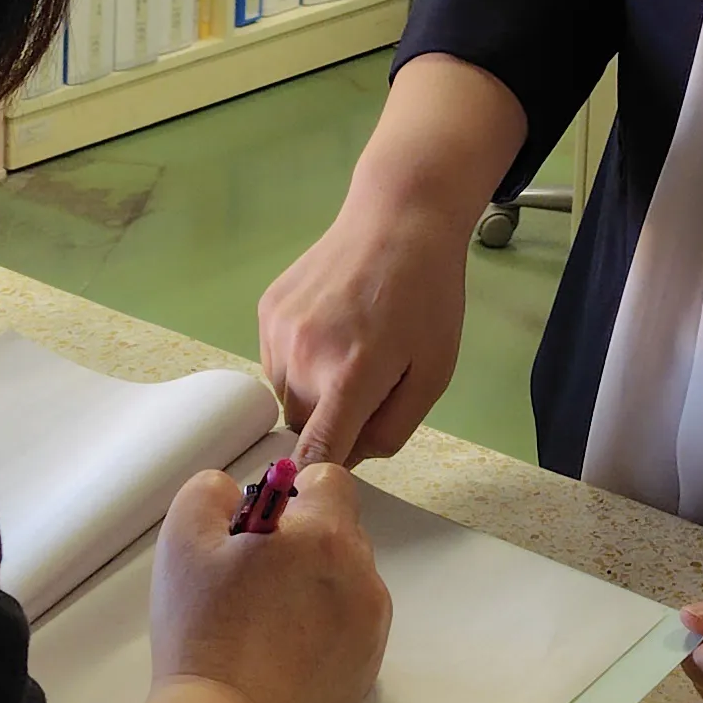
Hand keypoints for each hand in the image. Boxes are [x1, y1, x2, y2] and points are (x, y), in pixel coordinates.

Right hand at [148, 464, 392, 702]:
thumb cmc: (204, 632)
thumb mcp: (183, 540)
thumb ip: (210, 493)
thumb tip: (236, 493)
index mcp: (325, 536)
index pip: (329, 481)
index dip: (292, 493)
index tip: (259, 527)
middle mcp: (362, 576)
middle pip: (341, 531)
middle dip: (303, 540)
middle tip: (253, 576)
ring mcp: (371, 627)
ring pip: (347, 580)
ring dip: (316, 583)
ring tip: (265, 620)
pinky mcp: (368, 670)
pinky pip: (351, 626)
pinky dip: (324, 628)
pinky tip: (281, 653)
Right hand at [257, 200, 471, 466]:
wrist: (397, 218)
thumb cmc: (427, 297)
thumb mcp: (435, 373)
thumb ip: (392, 429)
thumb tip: (351, 458)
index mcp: (351, 375)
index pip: (314, 452)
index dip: (318, 476)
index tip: (325, 484)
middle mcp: (303, 355)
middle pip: (303, 425)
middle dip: (332, 422)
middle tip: (369, 387)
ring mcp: (278, 330)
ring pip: (286, 394)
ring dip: (313, 391)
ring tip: (351, 350)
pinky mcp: (267, 310)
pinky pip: (276, 362)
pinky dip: (299, 361)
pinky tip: (331, 328)